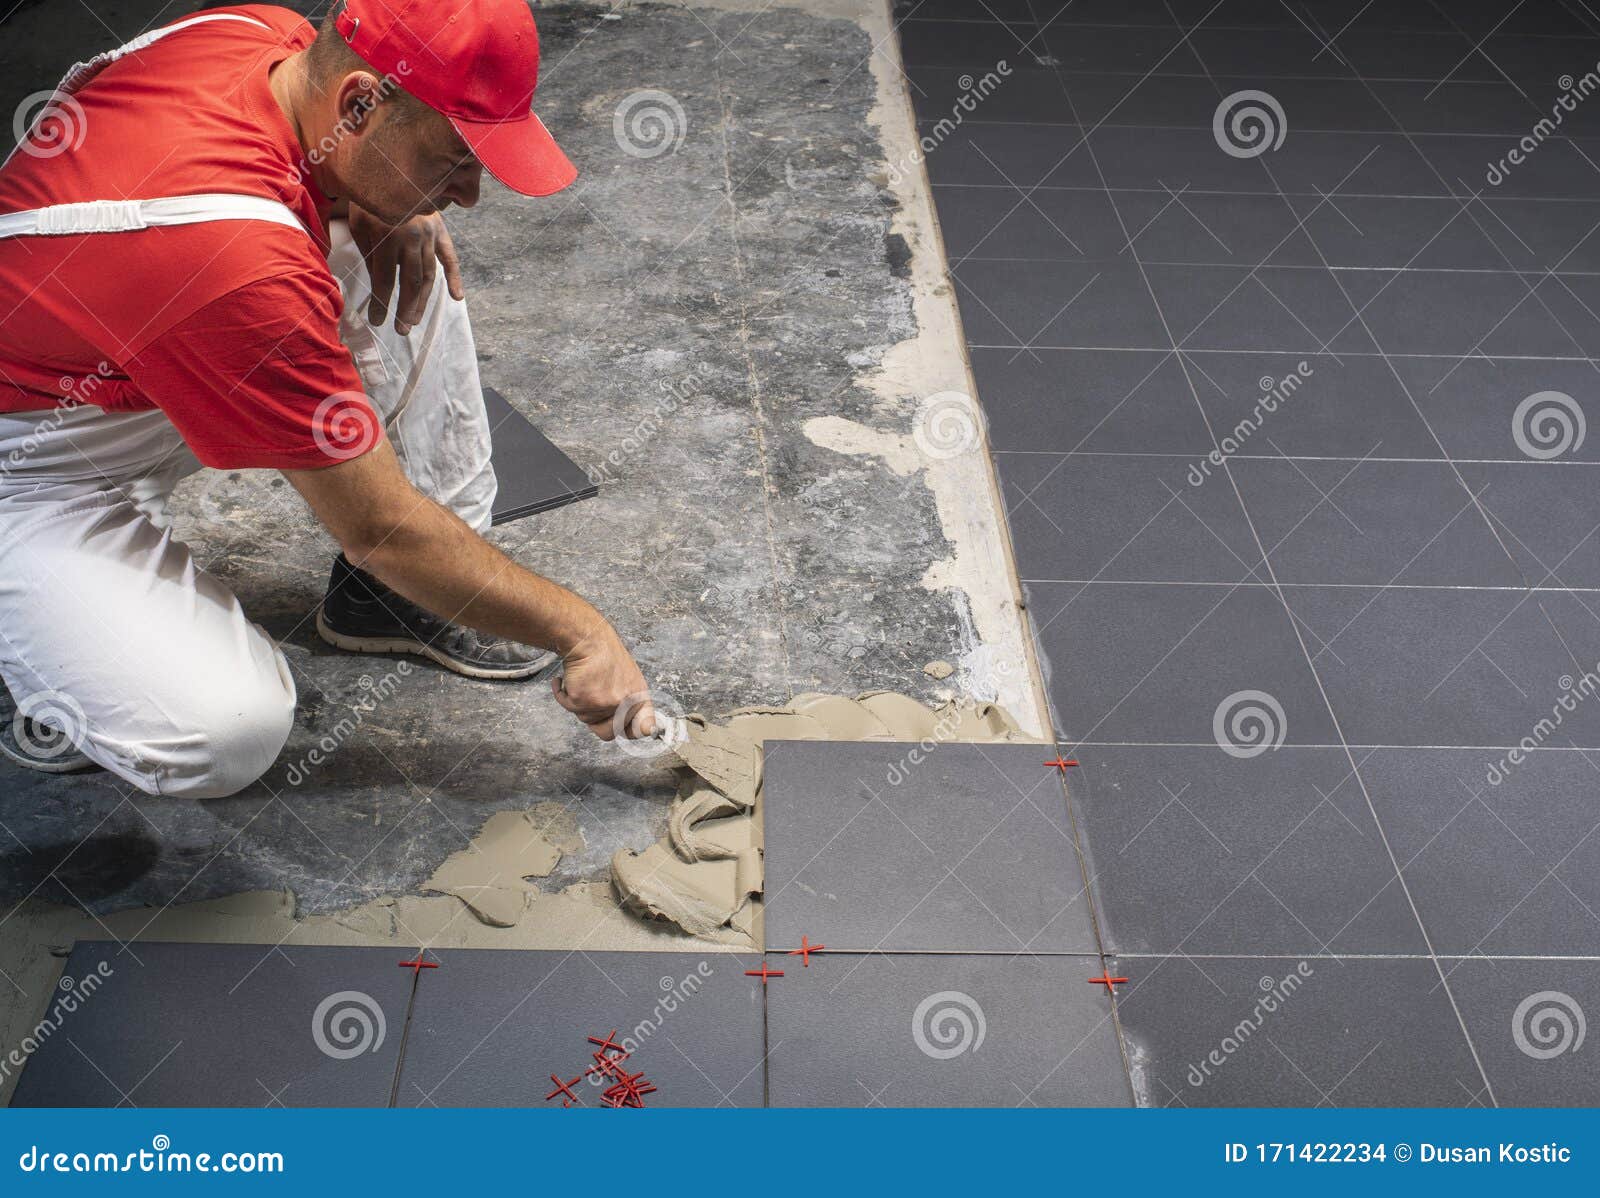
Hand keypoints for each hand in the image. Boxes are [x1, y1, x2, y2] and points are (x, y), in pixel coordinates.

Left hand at [348, 205, 463, 335]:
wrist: (389, 169)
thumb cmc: (367, 200)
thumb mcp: (359, 226)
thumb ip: (369, 255)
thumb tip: (378, 285)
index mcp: (387, 237)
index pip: (385, 280)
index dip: (381, 304)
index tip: (377, 322)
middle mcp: (412, 239)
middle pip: (410, 283)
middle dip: (405, 309)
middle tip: (401, 329)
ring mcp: (430, 235)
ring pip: (429, 275)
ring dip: (423, 300)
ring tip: (415, 320)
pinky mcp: (441, 230)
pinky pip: (450, 257)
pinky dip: (455, 277)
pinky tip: (457, 297)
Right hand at [551, 619, 655, 740]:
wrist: (589, 639)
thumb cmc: (606, 657)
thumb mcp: (629, 681)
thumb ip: (631, 705)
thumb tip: (645, 730)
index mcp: (639, 698)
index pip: (642, 728)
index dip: (631, 732)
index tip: (623, 729)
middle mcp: (624, 703)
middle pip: (608, 733)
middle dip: (596, 721)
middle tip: (592, 701)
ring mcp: (604, 704)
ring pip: (585, 720)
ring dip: (580, 704)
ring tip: (584, 681)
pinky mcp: (583, 700)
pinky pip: (568, 707)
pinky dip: (562, 695)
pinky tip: (566, 680)